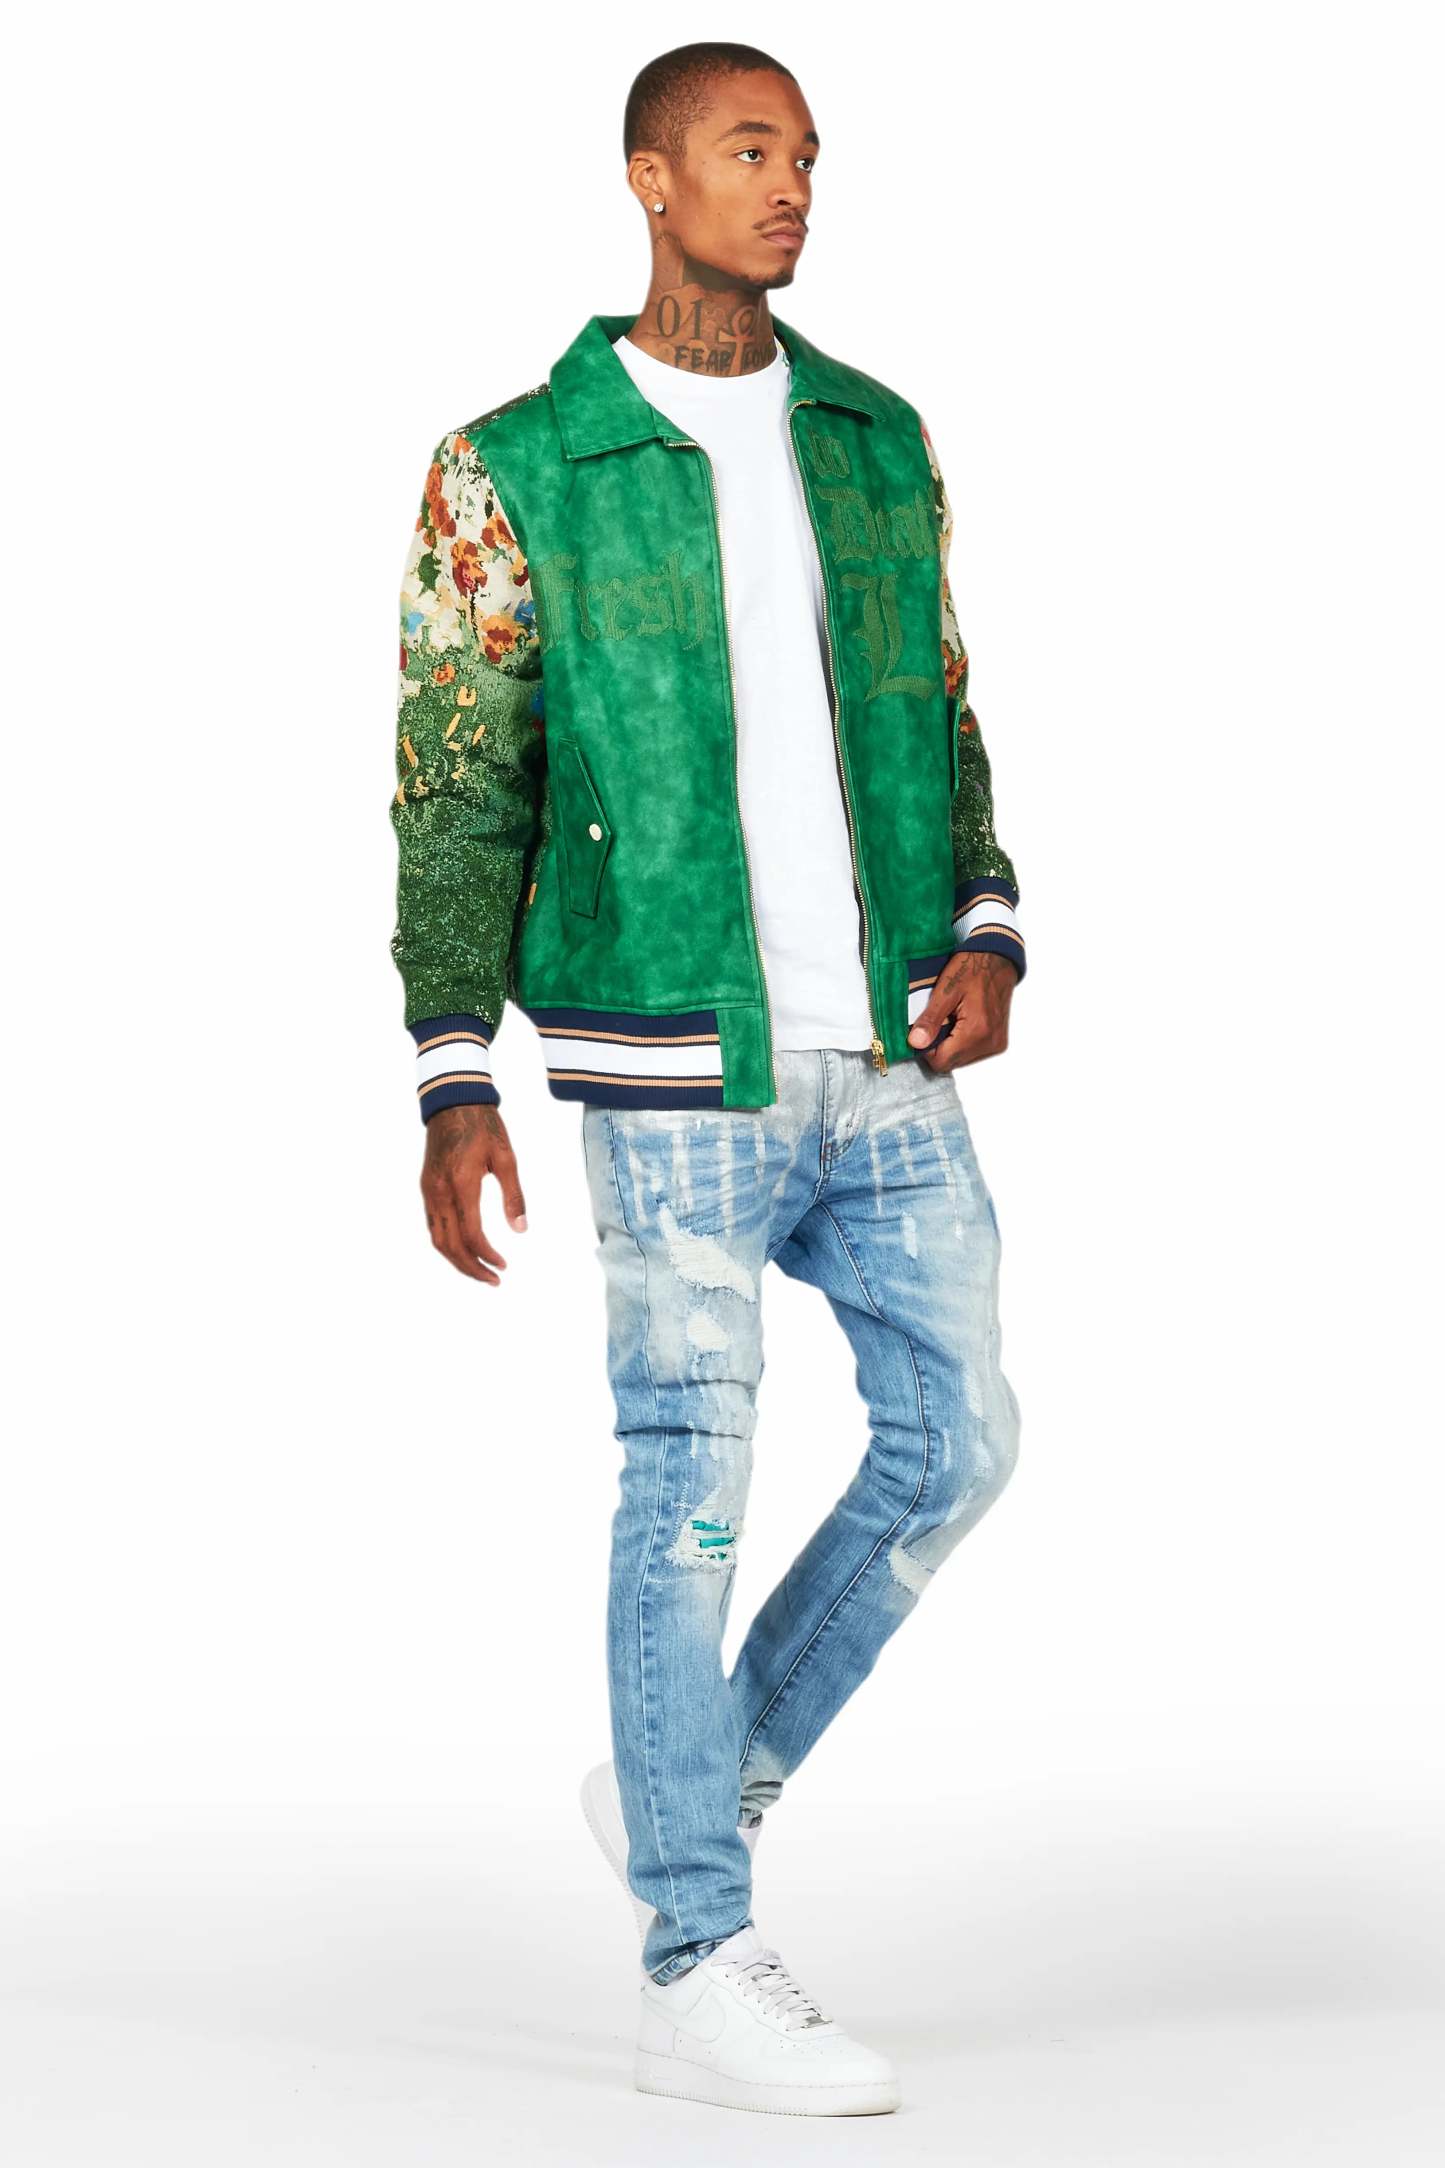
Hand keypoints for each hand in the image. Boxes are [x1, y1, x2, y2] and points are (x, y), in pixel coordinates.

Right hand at [420, 1104, 527, 1283]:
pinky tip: (464, 1249)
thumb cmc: (483, 1126)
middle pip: (450, 1245)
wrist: (452, 1100)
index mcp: (461, 1184)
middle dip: (471, 1268)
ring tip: (480, 1271)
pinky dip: (447, 1243)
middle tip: (494, 1280)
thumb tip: (521, 1230)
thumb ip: (513, 1195)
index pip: (471, 1234)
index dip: (487, 1255)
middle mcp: (439, 1192)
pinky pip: (433, 1225)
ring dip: (457, 1260)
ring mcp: (429, 1191)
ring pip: (437, 1239)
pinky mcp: (426, 1187)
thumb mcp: (506, 1157)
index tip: (504, 1266)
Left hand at [906, 951, 1017, 1072]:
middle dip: (939, 1045)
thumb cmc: (972, 969)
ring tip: (953, 1018)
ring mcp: (996, 1044)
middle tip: (941, 1019)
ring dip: (950, 1044)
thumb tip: (915, 1043)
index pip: (941, 1061)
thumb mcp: (945, 991)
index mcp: (977, 1032)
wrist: (997, 959)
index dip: (927, 1049)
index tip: (925, 1029)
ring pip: (960, 1059)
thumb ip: (930, 1019)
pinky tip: (962, 1022)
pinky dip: (962, 1041)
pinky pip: (971, 1053)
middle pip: (951, 1062)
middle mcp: (990, 1043)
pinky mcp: (998, 1042)